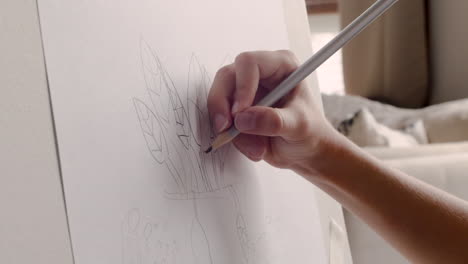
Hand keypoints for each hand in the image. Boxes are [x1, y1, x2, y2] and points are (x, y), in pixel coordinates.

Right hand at [207, 50, 341, 177]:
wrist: (306, 151)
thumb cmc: (311, 132)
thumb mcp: (299, 127)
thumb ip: (274, 121)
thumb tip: (243, 119)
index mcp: (280, 65)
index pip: (249, 63)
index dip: (241, 87)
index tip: (240, 112)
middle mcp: (260, 73)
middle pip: (226, 78)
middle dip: (223, 106)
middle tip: (226, 129)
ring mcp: (245, 91)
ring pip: (220, 101)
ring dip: (232, 130)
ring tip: (257, 148)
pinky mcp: (237, 110)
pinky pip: (221, 120)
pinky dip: (233, 138)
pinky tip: (254, 148)